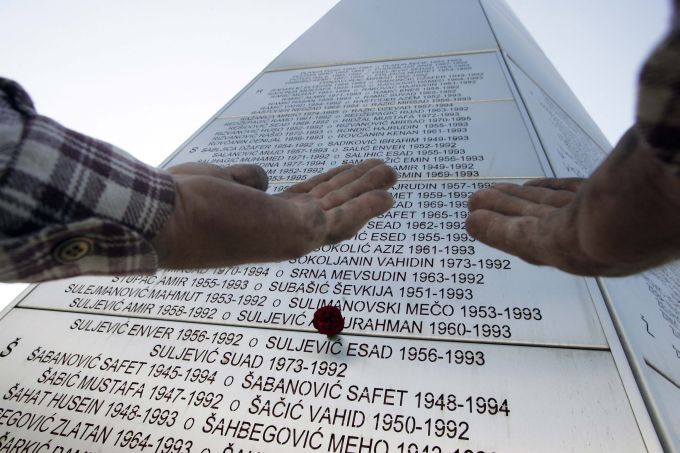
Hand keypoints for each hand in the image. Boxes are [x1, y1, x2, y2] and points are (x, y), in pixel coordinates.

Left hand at [152, 159, 397, 268]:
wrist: (167, 219)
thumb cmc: (183, 202)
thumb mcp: (219, 180)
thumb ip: (245, 179)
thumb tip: (263, 178)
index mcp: (262, 219)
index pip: (304, 201)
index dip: (328, 185)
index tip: (344, 172)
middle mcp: (281, 232)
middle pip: (329, 204)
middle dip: (355, 186)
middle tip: (381, 170)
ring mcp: (292, 234)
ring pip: (341, 209)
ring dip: (367, 190)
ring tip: (391, 171)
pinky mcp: (301, 231)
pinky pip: (344, 217)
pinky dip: (368, 206)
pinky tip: (387, 194)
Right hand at [465, 127, 679, 275]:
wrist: (658, 207)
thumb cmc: (661, 181)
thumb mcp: (647, 159)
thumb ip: (636, 150)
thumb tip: (648, 114)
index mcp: (625, 216)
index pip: (577, 202)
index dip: (548, 192)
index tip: (527, 186)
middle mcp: (602, 236)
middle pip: (547, 214)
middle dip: (515, 205)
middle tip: (486, 198)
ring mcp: (580, 243)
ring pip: (529, 222)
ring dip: (499, 212)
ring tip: (474, 203)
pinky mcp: (555, 246)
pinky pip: (516, 235)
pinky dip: (494, 229)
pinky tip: (475, 221)